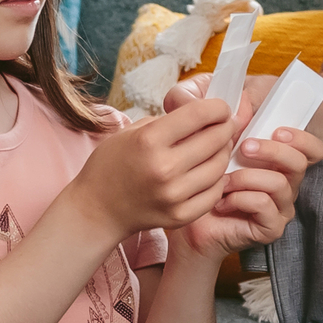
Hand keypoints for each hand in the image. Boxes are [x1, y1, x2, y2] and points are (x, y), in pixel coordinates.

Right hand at [66, 85, 238, 238]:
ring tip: (217, 147)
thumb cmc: (111, 166)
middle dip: (225, 127)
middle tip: (225, 125)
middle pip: (215, 139)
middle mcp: (164, 168)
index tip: (222, 107)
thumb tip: (202, 116)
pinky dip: (217, 180)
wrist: (97, 209)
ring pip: (219, 166)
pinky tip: (210, 172)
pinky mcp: (181, 215)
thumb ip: (167, 123)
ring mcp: (174, 195)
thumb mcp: (131, 132)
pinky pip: (214, 193)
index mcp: (149, 140)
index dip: (218, 107)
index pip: (199, 114)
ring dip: (223, 153)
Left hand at [179, 74, 322, 260]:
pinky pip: (266, 207)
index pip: (311, 146)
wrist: (180, 212)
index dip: (300, 136)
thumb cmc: (192, 168)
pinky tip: (222, 200)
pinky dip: (242, 199)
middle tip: (244, 147)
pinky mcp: (269, 226)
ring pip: (281, 184)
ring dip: (249, 176)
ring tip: (222, 180)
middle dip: (274, 151)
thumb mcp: (190, 125)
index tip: (275, 130)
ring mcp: (279, 204)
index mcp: (276, 154)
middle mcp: (284, 178)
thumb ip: (199, 101)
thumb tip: (225, 100)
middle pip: (302, 161)